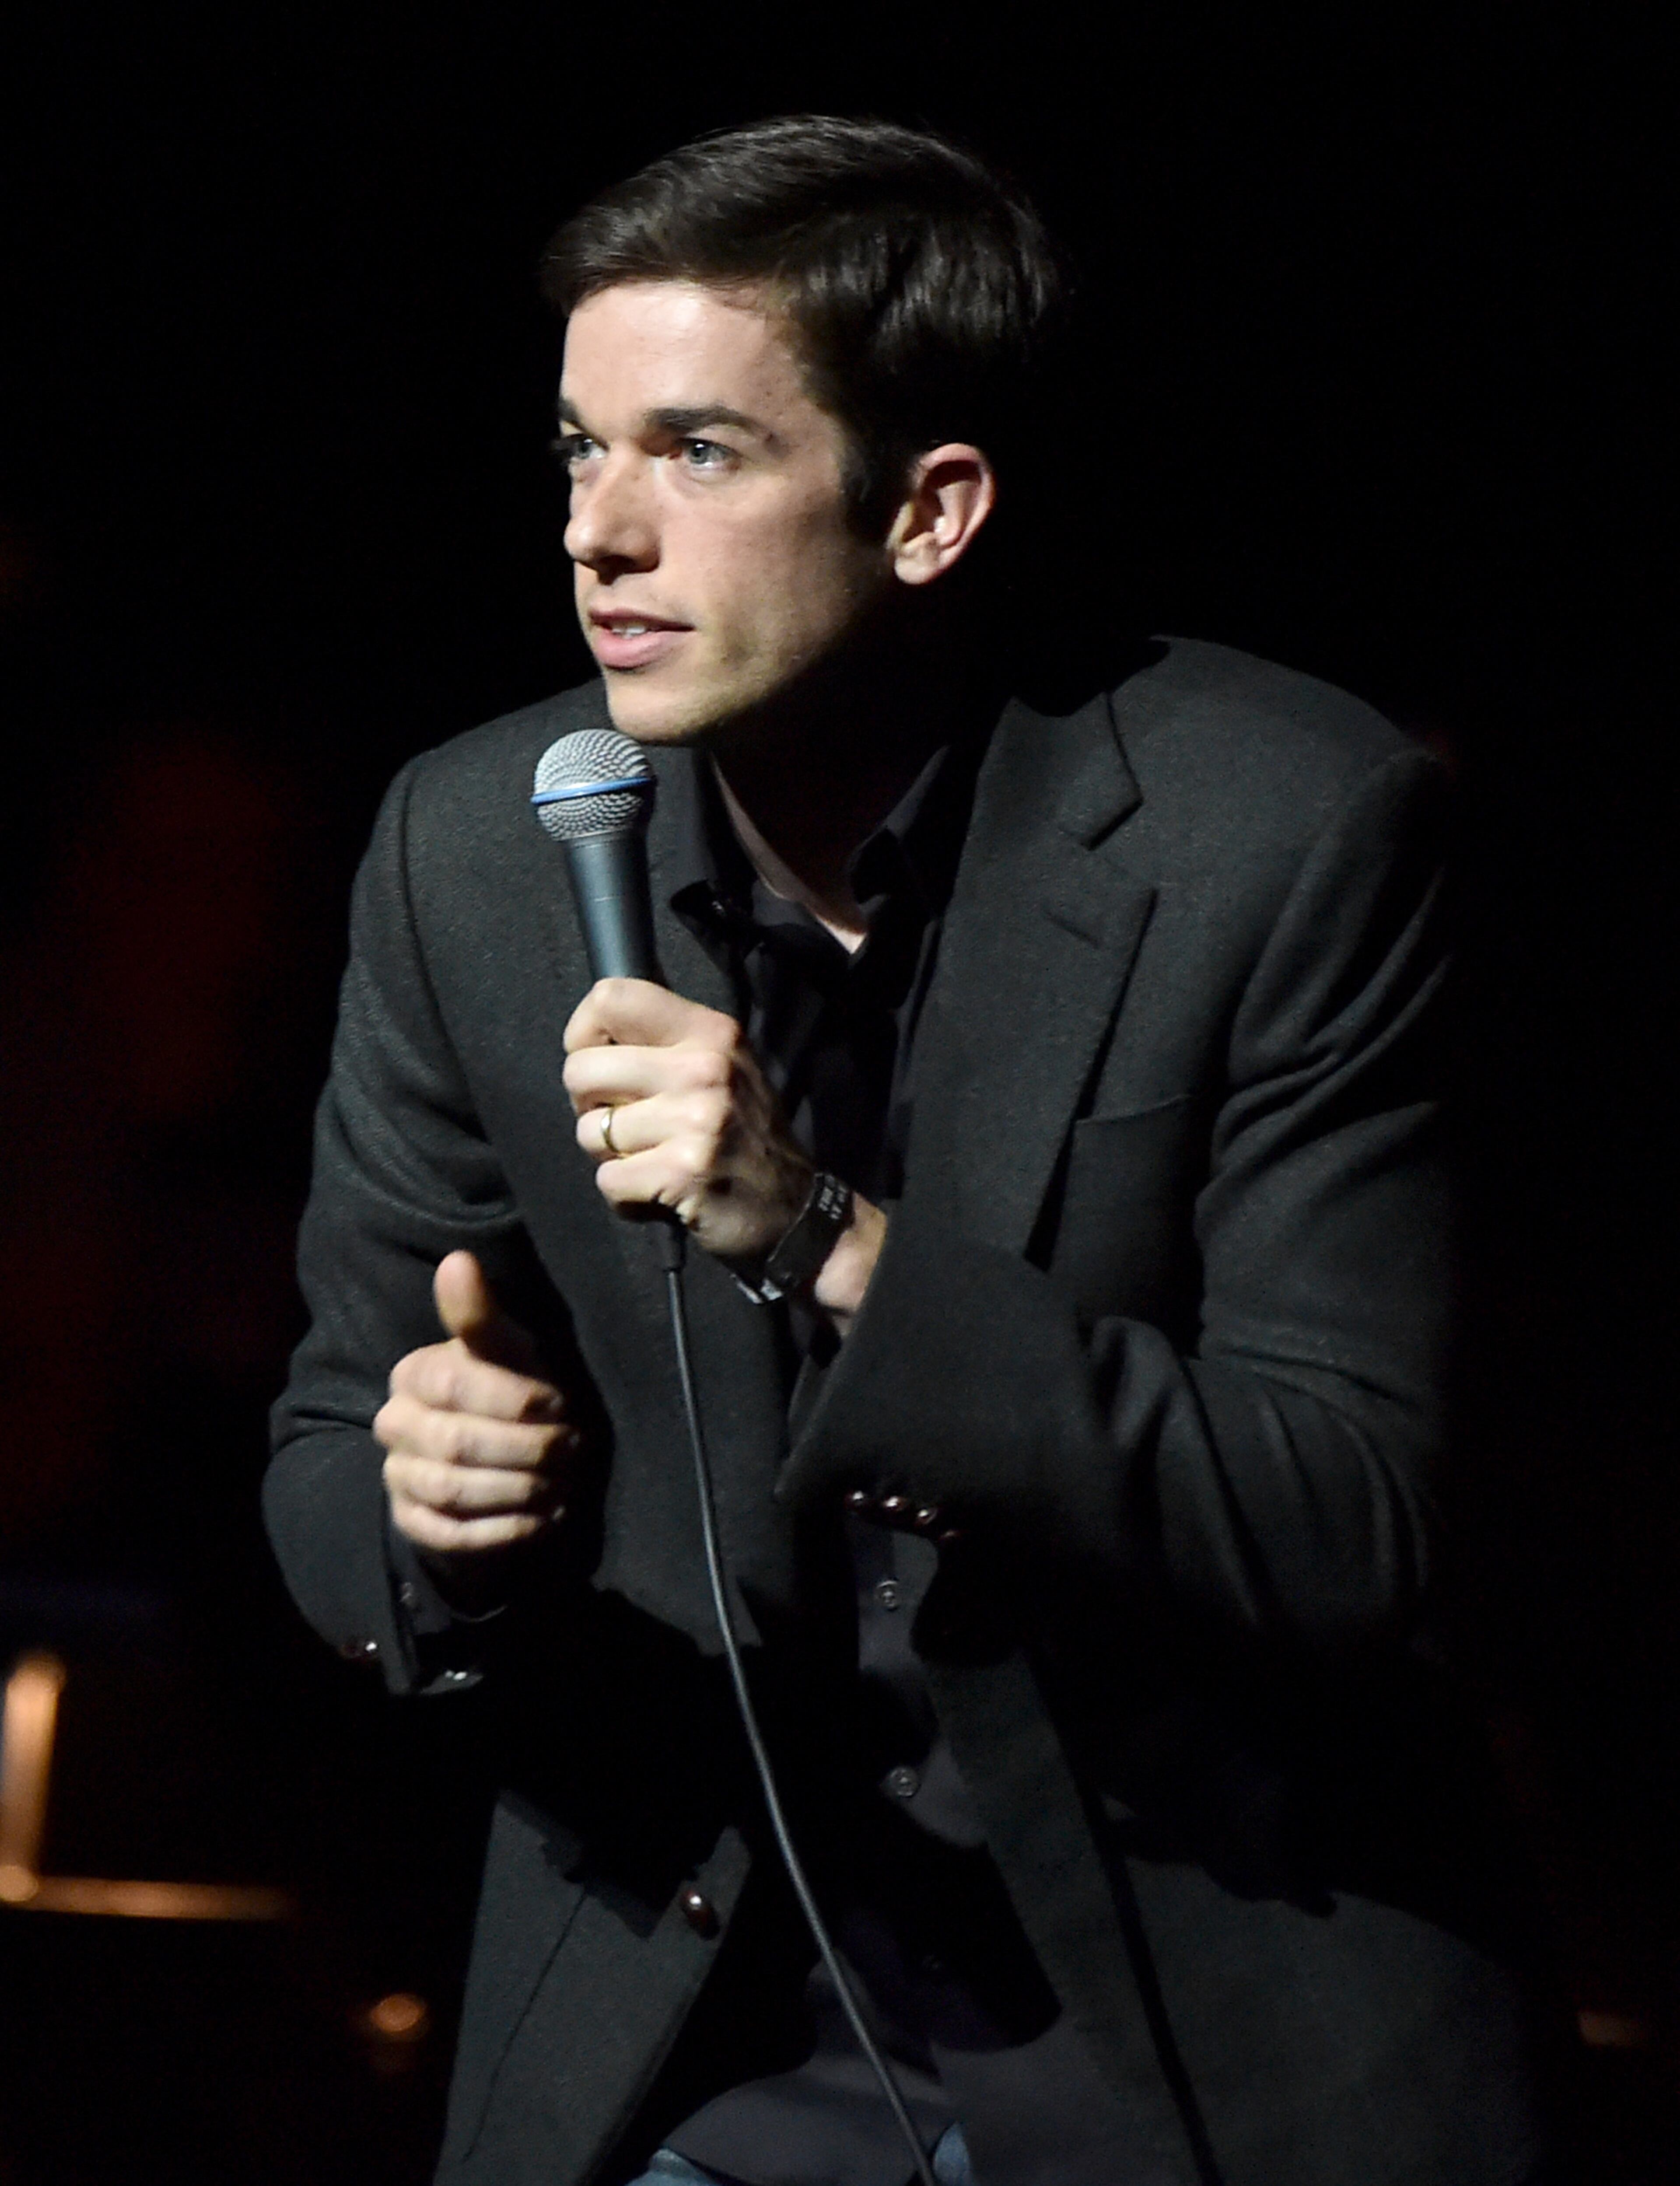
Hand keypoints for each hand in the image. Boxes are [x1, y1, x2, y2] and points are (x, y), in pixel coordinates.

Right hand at [375, 1251, 581, 1561]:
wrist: (503, 1453)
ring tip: (561, 1484)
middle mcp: (394, 1424)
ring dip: (517, 1489)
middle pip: (454, 1443)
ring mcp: (399, 1475)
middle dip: (523, 1449)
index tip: (559, 1404)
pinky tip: (541, 1518)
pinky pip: (449, 1534)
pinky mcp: (413, 1521)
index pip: (452, 1386)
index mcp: (413, 1374)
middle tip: (570, 1448)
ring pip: (452, 1490)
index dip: (511, 1399)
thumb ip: (480, 1314)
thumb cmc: (511, 1388)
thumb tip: (457, 1261)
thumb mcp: (507, 1348)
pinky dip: (501, 1530)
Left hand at [563, 979, 814, 1262]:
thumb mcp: (722, 1067)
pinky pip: (607, 1179)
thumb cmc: (743, 1136)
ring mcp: (695, 1120)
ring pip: (589, 1131)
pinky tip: (658, 1190)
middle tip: (626, 1123)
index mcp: (710, 1032)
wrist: (793, 1209)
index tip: (598, 1062)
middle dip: (588, 1105)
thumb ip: (664, 1045)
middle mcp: (704, 1067)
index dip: (582, 1033)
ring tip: (652, 1158)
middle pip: (581, 1070)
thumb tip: (588, 1042)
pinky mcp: (682, 1171)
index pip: (611, 998)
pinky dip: (624, 1194)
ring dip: (610, 1155)